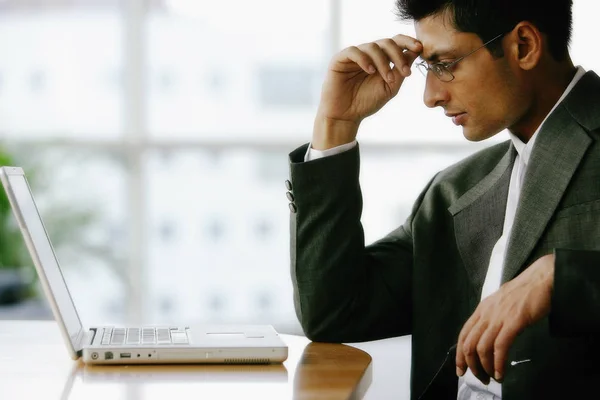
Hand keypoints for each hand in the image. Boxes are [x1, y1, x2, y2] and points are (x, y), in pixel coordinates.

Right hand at [312, 35, 421, 149]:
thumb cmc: (367, 103)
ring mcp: (354, 56)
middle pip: (387, 42)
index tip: (419, 48)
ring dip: (383, 62)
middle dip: (398, 55)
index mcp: (381, 59)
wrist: (346, 116)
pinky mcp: (340, 59)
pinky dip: (364, 59)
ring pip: (373, 46)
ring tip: (387, 78)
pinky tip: (371, 71)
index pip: (396, 43)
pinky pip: (354, 51)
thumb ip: (401, 70)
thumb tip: (416, 52)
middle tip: (405, 71)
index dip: (408, 42)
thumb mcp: (390, 87)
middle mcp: (368, 55)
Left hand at [456, 254, 554, 383]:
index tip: (461, 370)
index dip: (460, 355)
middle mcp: (486, 313)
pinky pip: (500, 346)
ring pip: (482, 348)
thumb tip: (488, 336)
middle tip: (480, 378)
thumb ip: (492, 317)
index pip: (463, 335)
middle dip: (471, 365)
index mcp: (481, 309)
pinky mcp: (513, 322)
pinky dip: (498, 363)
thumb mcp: (501, 304)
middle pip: (469, 344)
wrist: (541, 279)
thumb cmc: (524, 292)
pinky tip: (500, 372)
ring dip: (484, 367)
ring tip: (492, 378)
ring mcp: (499, 317)